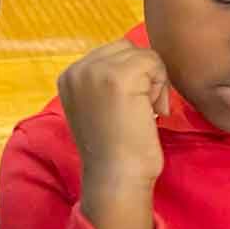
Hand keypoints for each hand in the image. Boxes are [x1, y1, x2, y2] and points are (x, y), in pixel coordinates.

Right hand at [59, 41, 169, 228]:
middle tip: (141, 110)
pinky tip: (152, 113)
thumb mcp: (96, 108)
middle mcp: (77, 69)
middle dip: (142, 76)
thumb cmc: (113, 152)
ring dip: (154, 82)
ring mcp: (97, 71)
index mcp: (68, 76)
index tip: (127, 110)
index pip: (112, 54)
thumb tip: (137, 59)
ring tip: (146, 112)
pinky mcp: (120, 76)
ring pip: (144, 55)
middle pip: (128, 49)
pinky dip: (161, 88)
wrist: (115, 179)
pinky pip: (155, 62)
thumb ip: (103, 82)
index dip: (131, 79)